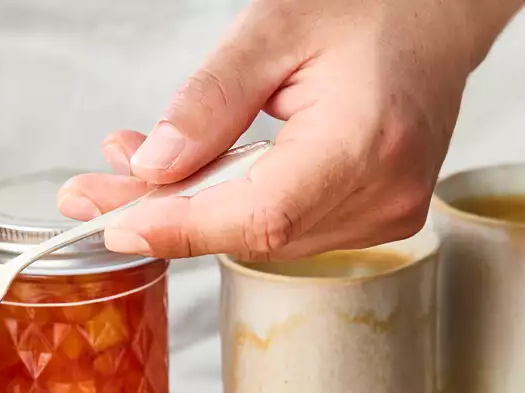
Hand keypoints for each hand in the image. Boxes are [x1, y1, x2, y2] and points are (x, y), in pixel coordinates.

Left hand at [58, 0, 521, 260]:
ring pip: (261, 238)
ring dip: (190, 210)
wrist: (435, 16)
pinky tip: (193, 175)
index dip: (180, 227)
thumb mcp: (273, 31)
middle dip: (164, 215)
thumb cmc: (367, 9)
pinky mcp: (376, 219)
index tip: (112, 225)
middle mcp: (383, 194)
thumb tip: (151, 168)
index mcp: (365, 143)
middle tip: (89, 194)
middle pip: (251, 233)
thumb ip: (210, 102)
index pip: (260, 216)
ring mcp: (385, 215)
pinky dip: (230, 207)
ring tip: (134, 166)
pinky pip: (285, 229)